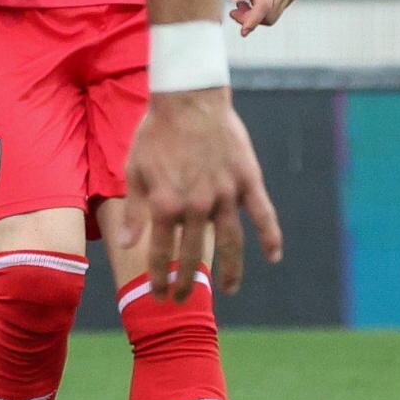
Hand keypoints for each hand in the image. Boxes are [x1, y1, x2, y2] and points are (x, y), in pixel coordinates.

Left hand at [118, 86, 282, 301]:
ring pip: (231, 243)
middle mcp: (197, 205)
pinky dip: (271, 237)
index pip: (160, 253)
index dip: (158, 277)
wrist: (189, 100)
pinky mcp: (248, 181)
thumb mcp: (134, 170)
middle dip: (186, 281)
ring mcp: (226, 195)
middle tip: (183, 300)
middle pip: (193, 255)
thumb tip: (125, 245)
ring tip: (228, 291)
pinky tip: (274, 257)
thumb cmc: (156, 134)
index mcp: (165, 204)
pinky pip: (263, 215)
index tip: (157, 294)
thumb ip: (133, 210)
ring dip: (231, 271)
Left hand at [227, 0, 294, 33]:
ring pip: (272, 16)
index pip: (264, 6)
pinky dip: (262, 10)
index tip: (243, 32)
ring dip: (254, 15)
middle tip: (234, 9)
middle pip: (268, 16)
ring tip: (242, 0)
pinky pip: (275, 11)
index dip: (253, 20)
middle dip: (249, 19)